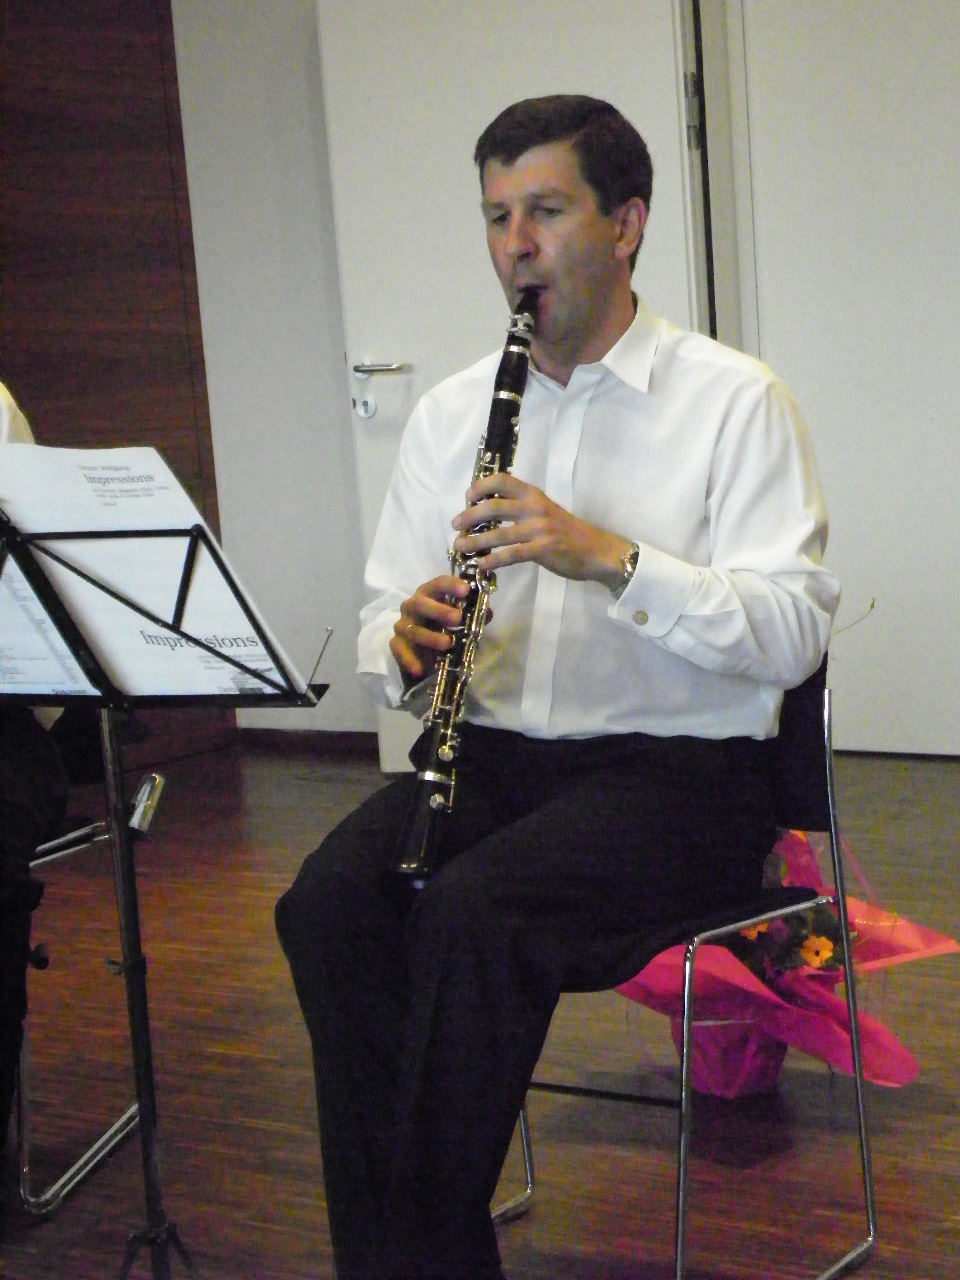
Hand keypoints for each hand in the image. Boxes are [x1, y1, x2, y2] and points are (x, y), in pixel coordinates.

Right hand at [389, 574, 470, 681]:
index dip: (451, 585)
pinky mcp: (396, 643)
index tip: (466, 590)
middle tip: (457, 619)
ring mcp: (402, 624)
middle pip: (420, 604)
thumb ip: (473, 615)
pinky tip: (421, 669)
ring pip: (413, 630)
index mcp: (429, 594)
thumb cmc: (443, 626)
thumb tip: (487, 613)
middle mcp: (412, 605)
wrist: (423, 648)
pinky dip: (409, 659)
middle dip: (439, 611)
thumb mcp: (460, 620)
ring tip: (447, 644)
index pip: (438, 584)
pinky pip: (399, 649)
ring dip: (431, 637)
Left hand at [451, 472, 630, 587]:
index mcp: (534, 494)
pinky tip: (481, 565)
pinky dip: (492, 560)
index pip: (502, 480)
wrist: (597, 550)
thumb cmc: (569, 532)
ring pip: (498, 533)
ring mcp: (539, 529)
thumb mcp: (545, 510)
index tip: (467, 496)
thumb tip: (489, 511)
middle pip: (493, 507)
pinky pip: (511, 555)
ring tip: (460, 546)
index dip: (480, 486)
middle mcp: (535, 507)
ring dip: (474, 541)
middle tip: (455, 525)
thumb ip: (522, 508)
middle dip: (469, 516)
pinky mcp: (542, 550)